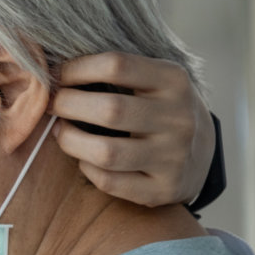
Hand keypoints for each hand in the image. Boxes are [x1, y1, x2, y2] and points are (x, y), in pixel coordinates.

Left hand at [51, 52, 212, 206]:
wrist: (203, 153)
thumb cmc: (159, 107)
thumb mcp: (154, 79)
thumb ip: (116, 69)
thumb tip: (51, 64)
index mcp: (174, 81)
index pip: (116, 65)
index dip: (76, 69)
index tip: (57, 75)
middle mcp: (179, 119)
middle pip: (109, 109)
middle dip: (67, 104)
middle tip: (52, 104)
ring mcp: (174, 157)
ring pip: (106, 153)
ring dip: (70, 140)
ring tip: (62, 130)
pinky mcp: (164, 189)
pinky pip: (109, 181)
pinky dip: (87, 168)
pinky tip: (84, 157)